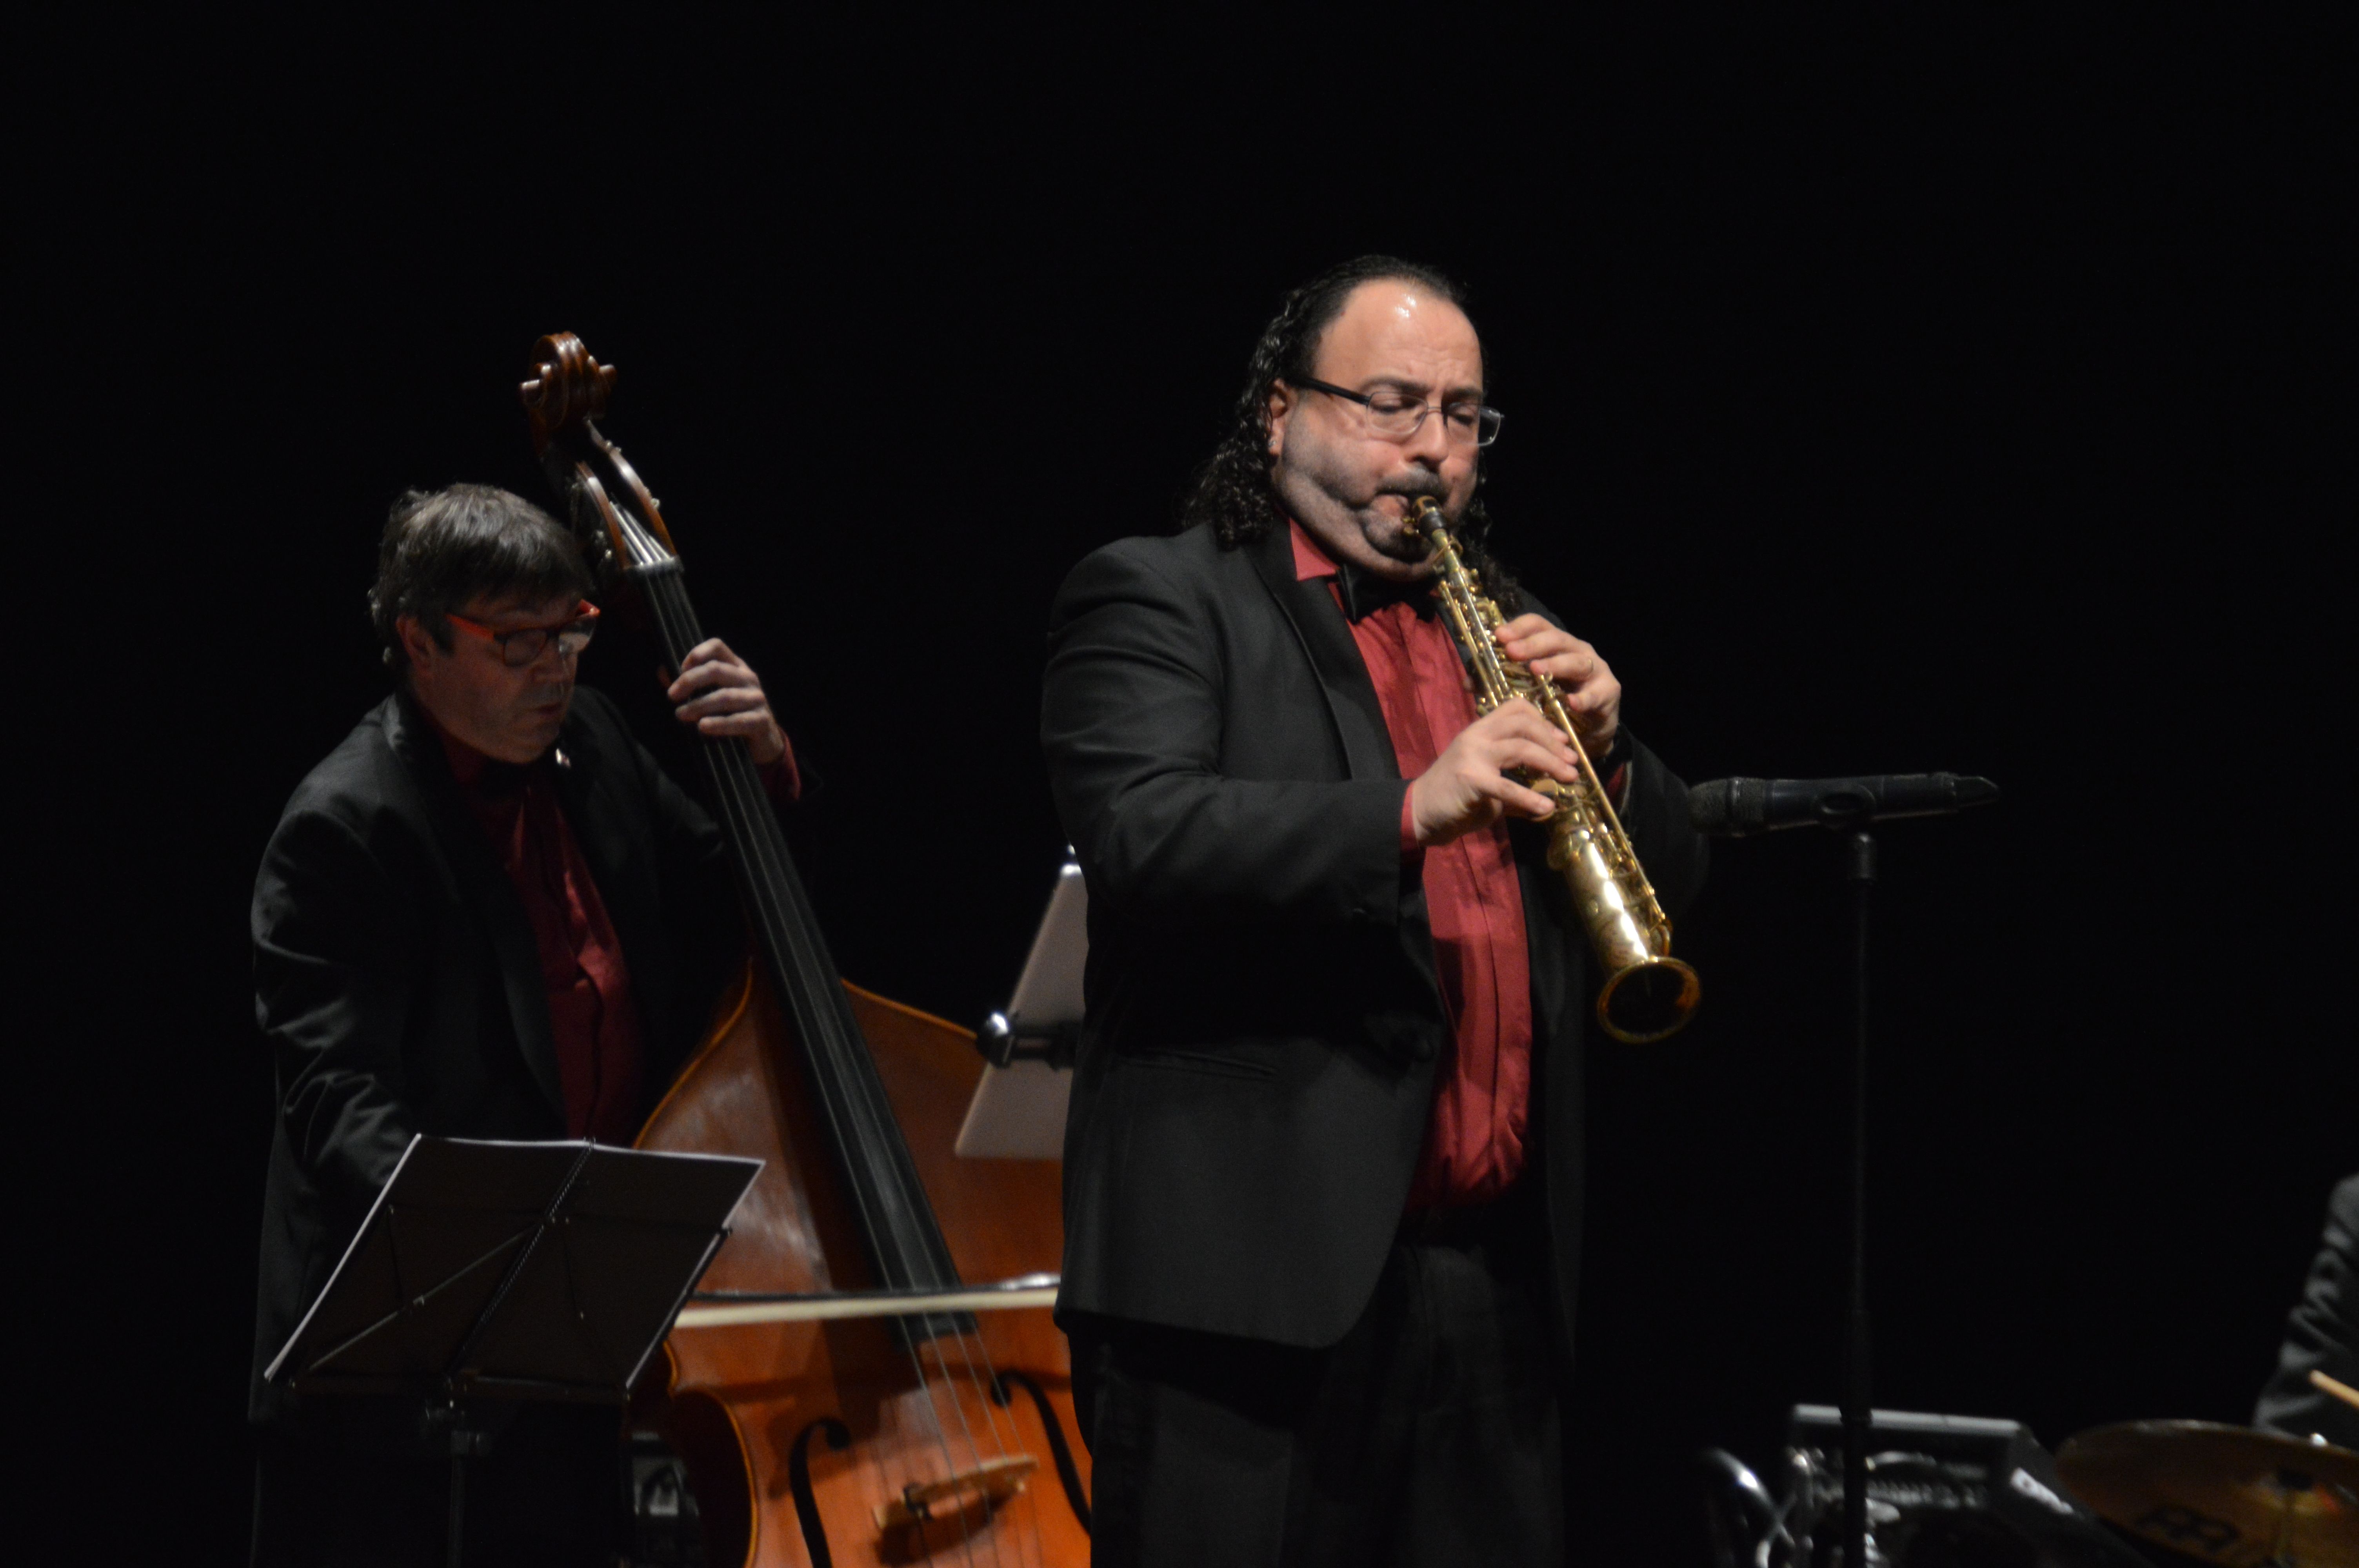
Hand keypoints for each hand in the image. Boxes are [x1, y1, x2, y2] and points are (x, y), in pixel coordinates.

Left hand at [666, 639, 786, 765]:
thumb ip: (688, 685)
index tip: (679, 669)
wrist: (763, 741)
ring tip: (681, 714)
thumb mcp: (711, 696)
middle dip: (690, 681)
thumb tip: (662, 671)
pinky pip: (738, 720)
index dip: (697, 653)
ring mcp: (757, 699)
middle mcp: (748, 678)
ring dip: (699, 705)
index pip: (717, 647)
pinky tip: (702, 727)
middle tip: (672, 696)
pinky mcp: (761, 721)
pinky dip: (719, 724)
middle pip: (717, 669)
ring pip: (725, 696)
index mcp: (736, 667)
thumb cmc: (731, 714)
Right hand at [1408, 699, 1579, 846]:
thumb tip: (1550, 796)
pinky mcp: (1470, 779)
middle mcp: (1476, 736)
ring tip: (1569, 779)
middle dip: (1553, 742)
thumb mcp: (1488, 781)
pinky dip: (1530, 798)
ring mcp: (1472, 755)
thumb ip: (1516, 783)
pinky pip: (1507, 787)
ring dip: (1550, 763)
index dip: (1544, 720)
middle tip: (1572, 762)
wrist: (1420, 812)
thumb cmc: (1455, 797)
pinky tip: (1547, 808)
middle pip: (1523, 725)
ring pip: (1520, 748)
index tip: (1562, 741)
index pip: (1516, 708)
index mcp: (1480, 730)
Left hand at [1496, 614, 1619, 755]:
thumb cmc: (1553, 706)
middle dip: (1532, 644)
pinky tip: (1571, 703)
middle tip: (1512, 651)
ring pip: (1576, 661)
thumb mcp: (1526, 692)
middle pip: (1555, 639)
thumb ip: (1498, 684)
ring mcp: (1595, 669)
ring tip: (1537, 671)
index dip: (1519, 627)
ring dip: (1556, 665)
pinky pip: (1597, 693)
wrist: (1585, 735)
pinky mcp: (1608, 691)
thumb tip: (1467, 682)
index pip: (1537, 625)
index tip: (1498, 636)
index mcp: (1554, 645)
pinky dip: (1585, 698)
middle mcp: (1575, 650)